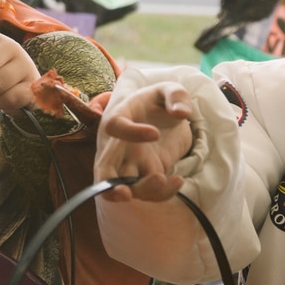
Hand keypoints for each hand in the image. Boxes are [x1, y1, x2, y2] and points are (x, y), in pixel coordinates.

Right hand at [96, 84, 194, 201]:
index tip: (155, 133)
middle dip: (109, 187)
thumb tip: (181, 112)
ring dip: (142, 190)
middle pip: (103, 170)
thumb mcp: (168, 91)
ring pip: (125, 186)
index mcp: (119, 118)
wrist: (160, 121)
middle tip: (124, 193)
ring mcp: (129, 164)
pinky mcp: (144, 176)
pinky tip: (178, 181)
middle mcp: (118, 146)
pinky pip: (147, 192)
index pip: (116, 126)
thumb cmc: (157, 104)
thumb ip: (176, 95)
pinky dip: (160, 193)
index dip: (132, 132)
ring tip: (162, 180)